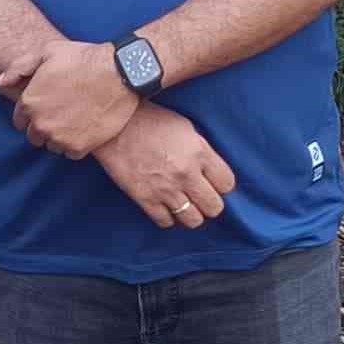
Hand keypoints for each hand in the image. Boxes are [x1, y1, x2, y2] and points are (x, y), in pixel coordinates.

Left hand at [1, 38, 138, 157]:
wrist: (119, 73)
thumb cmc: (83, 59)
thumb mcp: (46, 52)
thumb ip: (18, 68)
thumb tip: (0, 82)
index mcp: (29, 102)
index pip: (20, 121)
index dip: (32, 113)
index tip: (47, 106)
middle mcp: (41, 124)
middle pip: (34, 136)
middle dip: (44, 126)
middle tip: (62, 112)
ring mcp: (59, 138)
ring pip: (52, 146)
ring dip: (60, 136)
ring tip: (75, 119)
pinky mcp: (79, 148)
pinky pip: (71, 153)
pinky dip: (77, 144)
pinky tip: (86, 127)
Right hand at [96, 101, 235, 227]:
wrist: (116, 125)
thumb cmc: (151, 121)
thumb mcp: (185, 128)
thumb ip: (201, 151)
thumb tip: (209, 170)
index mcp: (199, 153)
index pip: (227, 184)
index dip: (222, 186)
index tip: (214, 184)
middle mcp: (186, 174)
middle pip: (214, 207)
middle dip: (211, 205)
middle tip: (201, 198)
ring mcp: (166, 189)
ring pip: (193, 220)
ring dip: (192, 215)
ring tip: (185, 206)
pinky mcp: (146, 199)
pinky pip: (166, 222)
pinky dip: (168, 218)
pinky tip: (166, 208)